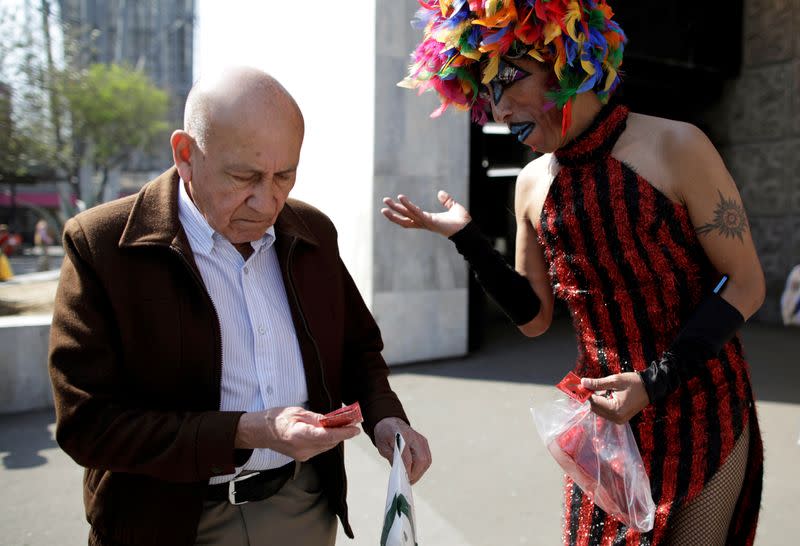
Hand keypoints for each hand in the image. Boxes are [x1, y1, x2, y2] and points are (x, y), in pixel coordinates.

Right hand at [235, 406, 359, 461]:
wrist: (260, 432)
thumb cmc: (276, 418)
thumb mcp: (297, 412)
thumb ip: (316, 418)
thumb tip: (332, 421)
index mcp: (299, 435)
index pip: (327, 436)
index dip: (343, 433)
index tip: (355, 429)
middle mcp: (302, 449)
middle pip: (329, 443)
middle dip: (342, 433)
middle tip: (353, 422)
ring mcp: (302, 455)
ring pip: (326, 447)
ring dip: (336, 437)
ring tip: (344, 425)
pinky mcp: (302, 457)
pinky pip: (320, 448)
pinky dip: (327, 440)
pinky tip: (330, 431)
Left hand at [373, 417, 431, 484]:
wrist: (390, 422)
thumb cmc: (385, 435)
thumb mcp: (382, 446)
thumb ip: (391, 458)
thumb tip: (400, 472)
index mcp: (401, 436)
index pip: (407, 456)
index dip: (407, 470)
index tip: (404, 480)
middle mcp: (414, 437)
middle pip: (421, 459)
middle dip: (416, 473)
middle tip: (408, 482)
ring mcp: (421, 439)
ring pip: (426, 460)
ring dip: (420, 472)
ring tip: (411, 479)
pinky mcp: (424, 442)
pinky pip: (427, 458)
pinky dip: (422, 467)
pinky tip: (415, 472)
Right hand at [381, 191, 471, 237]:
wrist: (467, 231)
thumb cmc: (462, 222)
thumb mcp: (453, 207)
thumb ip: (447, 200)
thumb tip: (440, 193)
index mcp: (428, 219)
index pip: (411, 215)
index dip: (403, 209)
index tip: (395, 202)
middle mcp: (424, 222)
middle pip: (405, 217)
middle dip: (394, 211)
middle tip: (384, 202)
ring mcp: (425, 222)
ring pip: (406, 215)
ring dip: (395, 209)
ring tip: (386, 202)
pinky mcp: (429, 221)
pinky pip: (415, 212)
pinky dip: (408, 205)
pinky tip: (401, 198)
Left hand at [581, 373, 649, 424]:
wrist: (651, 388)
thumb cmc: (634, 383)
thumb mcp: (615, 380)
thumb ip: (598, 383)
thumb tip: (583, 382)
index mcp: (615, 409)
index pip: (594, 403)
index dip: (586, 393)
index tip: (581, 385)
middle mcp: (616, 418)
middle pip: (595, 408)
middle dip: (590, 397)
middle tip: (589, 385)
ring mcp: (619, 420)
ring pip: (599, 411)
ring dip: (596, 400)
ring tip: (600, 389)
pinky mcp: (620, 418)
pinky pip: (605, 412)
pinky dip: (602, 403)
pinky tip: (606, 394)